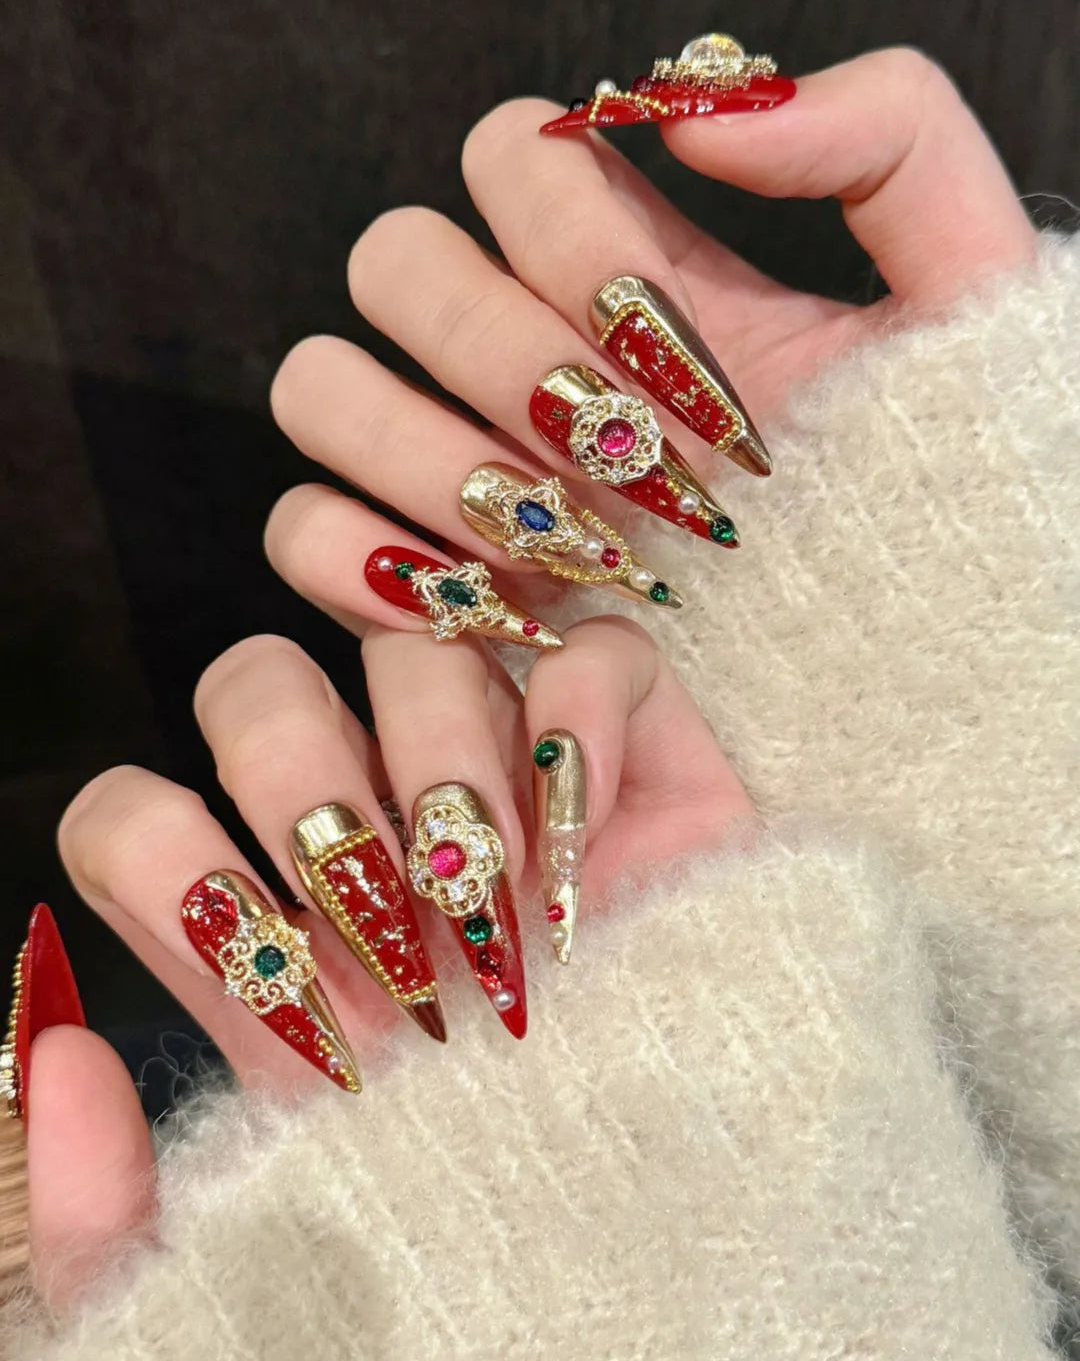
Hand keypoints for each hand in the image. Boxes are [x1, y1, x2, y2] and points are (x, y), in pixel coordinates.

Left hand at [33, 618, 743, 1305]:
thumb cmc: (490, 1237)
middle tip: (387, 911)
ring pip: (411, 644)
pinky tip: (586, 830)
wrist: (701, 1227)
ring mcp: (505, 781)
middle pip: (255, 683)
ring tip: (493, 896)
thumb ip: (110, 1217)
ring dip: (439, 758)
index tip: (257, 946)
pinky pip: (593, 651)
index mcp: (277, 945)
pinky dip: (582, 712)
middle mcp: (376, 837)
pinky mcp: (643, 756)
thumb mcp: (273, 1262)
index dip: (153, 843)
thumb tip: (55, 1057)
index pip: (136, 815)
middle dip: (297, 775)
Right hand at [263, 46, 1033, 642]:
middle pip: (393, 263)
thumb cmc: (946, 493)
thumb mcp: (959, 298)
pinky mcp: (429, 590)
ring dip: (435, 456)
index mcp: (628, 272)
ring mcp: (461, 472)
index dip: (571, 240)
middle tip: (627, 458)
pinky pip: (302, 533)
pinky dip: (360, 559)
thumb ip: (884, 139)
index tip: (674, 349)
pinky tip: (491, 600)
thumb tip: (686, 112)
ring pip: (324, 387)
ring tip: (571, 547)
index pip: (506, 155)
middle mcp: (523, 359)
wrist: (918, 667)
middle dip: (505, 358)